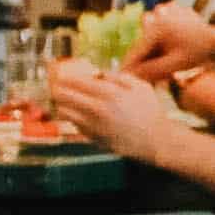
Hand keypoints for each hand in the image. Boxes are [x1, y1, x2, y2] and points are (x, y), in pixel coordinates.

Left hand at [41, 61, 184, 167]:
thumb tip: (97, 73)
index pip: (74, 81)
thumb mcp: (140, 86)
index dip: (64, 76)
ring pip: (64, 112)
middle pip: (62, 96)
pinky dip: (73, 117)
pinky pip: (73, 125)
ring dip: (63, 104)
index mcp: (108, 93)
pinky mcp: (91, 138)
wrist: (155, 141)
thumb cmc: (150, 111)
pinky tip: (81, 114)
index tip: (62, 73)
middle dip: (58, 88)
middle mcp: (96, 109)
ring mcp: (92, 125)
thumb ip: (117, 76)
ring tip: (68, 100)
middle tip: (59, 85)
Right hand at [124, 2, 214, 84]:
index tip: (121, 82)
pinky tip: (155, 72)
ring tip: (145, 81)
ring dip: (145, 64)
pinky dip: (154, 59)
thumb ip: (153, 71)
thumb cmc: (200, 52)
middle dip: (137, 67)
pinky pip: (154, 47)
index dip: (128, 68)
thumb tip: (132, 77)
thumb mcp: (176, 64)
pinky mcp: (166, 30)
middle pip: (140, 50)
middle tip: (130, 85)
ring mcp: (161, 25)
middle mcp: (156, 23)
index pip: (136, 52)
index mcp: (157, 29)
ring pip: (147, 50)